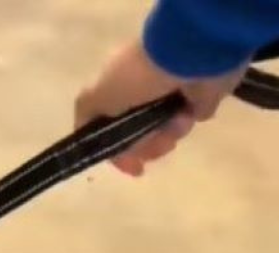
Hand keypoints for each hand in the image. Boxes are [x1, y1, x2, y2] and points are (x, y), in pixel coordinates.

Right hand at [73, 40, 244, 176]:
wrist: (185, 59)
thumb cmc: (137, 77)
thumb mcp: (96, 95)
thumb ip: (85, 118)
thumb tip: (88, 140)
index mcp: (115, 89)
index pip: (110, 130)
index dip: (118, 151)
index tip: (132, 167)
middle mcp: (139, 94)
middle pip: (139, 139)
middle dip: (147, 146)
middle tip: (155, 141)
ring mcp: (166, 99)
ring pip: (162, 136)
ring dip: (166, 134)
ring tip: (174, 120)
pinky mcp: (192, 100)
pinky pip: (184, 125)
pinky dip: (183, 124)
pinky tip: (186, 113)